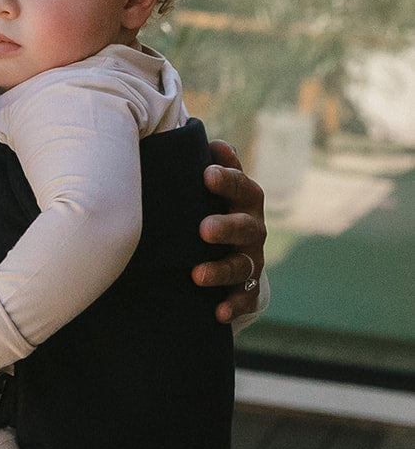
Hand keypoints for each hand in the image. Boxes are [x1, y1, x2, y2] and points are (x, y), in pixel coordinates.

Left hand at [195, 140, 266, 323]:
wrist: (226, 250)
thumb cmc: (211, 206)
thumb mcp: (209, 186)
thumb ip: (208, 163)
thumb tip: (202, 135)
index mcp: (244, 200)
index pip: (242, 186)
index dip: (228, 179)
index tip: (207, 173)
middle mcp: (252, 228)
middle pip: (245, 226)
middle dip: (226, 227)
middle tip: (203, 229)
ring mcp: (251, 259)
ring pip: (241, 265)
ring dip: (220, 270)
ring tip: (196, 275)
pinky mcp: (245, 288)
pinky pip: (243, 299)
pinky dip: (233, 306)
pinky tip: (218, 313)